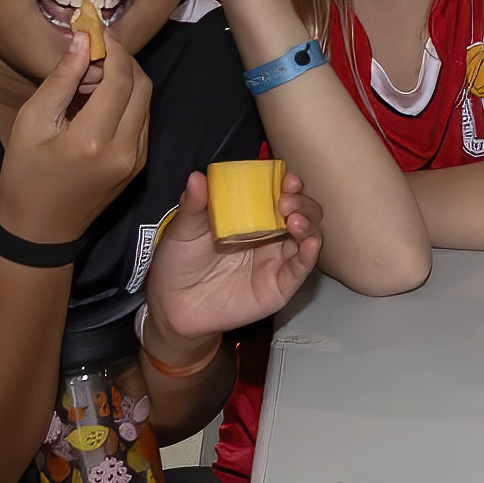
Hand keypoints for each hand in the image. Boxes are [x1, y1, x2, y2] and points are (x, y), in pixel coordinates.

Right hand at [0, 19, 152, 247]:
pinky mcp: (139, 165)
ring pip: (146, 102)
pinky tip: (100, 101)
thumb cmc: (25, 176)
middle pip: (142, 86)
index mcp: (94, 139)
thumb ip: (61, 81)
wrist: (41, 230)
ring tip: (91, 77)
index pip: (121, 78)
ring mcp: (137, 160)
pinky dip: (127, 102)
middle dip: (122, 61)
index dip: (113, 49)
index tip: (95, 32)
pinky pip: (142, 121)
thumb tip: (83, 42)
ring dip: (126, 81)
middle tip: (92, 53)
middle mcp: (125, 149)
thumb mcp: (31, 123)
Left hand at [144, 168, 321, 343]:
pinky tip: (310, 243)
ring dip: (308, 224)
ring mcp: (277, 261)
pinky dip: (309, 254)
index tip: (286, 180)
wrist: (173, 304)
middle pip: (302, 212)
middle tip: (287, 201)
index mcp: (251, 216)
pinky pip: (300, 269)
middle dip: (301, 202)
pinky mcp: (279, 286)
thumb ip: (194, 205)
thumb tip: (198, 177)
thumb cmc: (180, 262)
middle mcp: (270, 236)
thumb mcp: (184, 230)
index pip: (279, 194)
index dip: (288, 185)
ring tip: (295, 221)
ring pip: (307, 237)